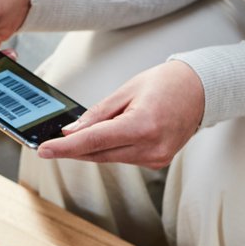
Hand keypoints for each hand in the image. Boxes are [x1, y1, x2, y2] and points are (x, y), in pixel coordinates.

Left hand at [37, 61, 205, 168]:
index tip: (43, 150)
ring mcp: (156, 158)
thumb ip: (97, 115)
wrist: (200, 91)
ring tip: (93, 128)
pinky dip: (112, 148)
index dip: (64, 148)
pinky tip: (112, 134)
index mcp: (142, 126)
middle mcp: (151, 147)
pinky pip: (124, 157)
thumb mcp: (126, 91)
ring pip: (110, 157)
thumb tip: (71, 132)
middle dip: (73, 149)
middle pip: (98, 154)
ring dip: (94, 147)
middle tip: (52, 142)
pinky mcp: (158, 161)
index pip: (93, 142)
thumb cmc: (166, 84)